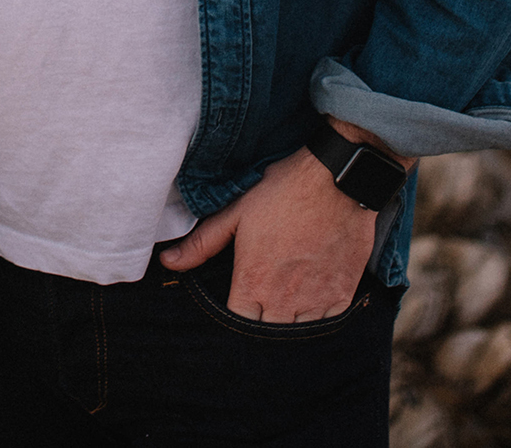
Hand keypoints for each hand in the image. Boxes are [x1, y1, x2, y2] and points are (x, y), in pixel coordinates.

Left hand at [157, 124, 406, 321]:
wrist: (335, 177)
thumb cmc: (282, 191)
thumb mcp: (237, 213)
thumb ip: (202, 243)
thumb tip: (168, 262)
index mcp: (253, 282)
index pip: (238, 322)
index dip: (238, 311)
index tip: (241, 296)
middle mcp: (284, 300)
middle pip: (267, 332)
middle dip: (263, 318)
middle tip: (266, 294)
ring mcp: (316, 300)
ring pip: (298, 332)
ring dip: (291, 319)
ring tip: (289, 294)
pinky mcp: (342, 294)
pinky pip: (327, 322)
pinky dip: (319, 314)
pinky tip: (314, 293)